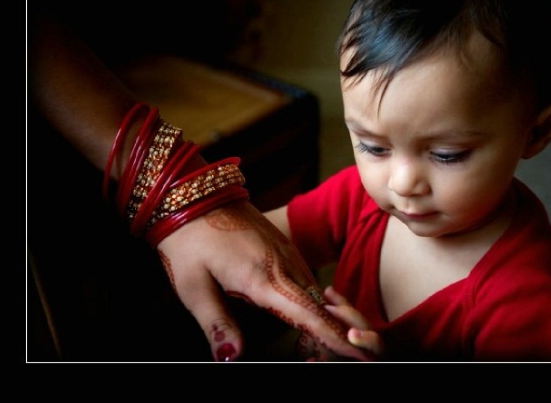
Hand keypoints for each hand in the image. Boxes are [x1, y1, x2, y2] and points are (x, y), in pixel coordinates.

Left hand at [155, 200, 369, 361]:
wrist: (193, 193)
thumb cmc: (189, 239)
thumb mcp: (193, 286)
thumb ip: (216, 323)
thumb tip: (232, 358)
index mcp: (263, 278)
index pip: (310, 316)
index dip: (337, 339)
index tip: (362, 355)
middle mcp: (283, 266)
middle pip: (323, 309)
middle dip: (337, 336)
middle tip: (340, 358)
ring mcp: (287, 255)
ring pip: (319, 296)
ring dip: (328, 321)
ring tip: (326, 348)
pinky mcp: (283, 250)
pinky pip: (309, 281)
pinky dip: (317, 304)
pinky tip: (313, 316)